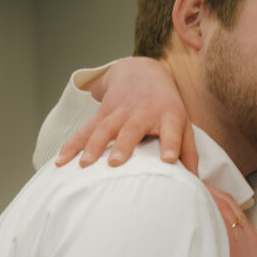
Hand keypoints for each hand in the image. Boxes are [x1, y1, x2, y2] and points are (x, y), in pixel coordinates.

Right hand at [55, 57, 198, 174]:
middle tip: (115, 163)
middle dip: (123, 146)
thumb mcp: (185, 125)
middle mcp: (143, 113)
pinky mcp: (102, 115)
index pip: (172, 131)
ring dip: (93, 146)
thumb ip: (190, 153)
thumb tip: (195, 184)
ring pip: (104, 129)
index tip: (169, 160)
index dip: (171, 145)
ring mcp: (119, 113)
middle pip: (132, 130)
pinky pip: (84, 131)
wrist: (142, 72)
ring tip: (84, 165)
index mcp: (168, 115)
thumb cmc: (167, 108)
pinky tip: (61, 162)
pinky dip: (71, 146)